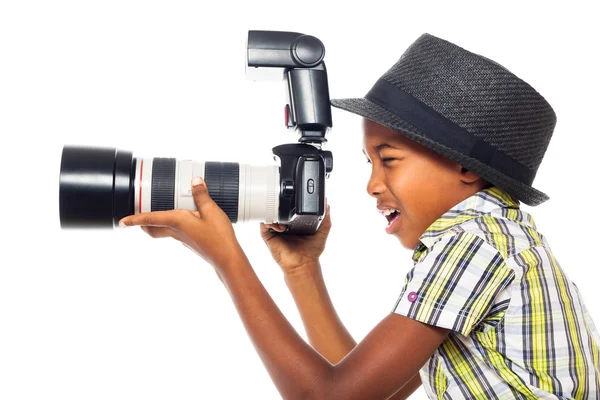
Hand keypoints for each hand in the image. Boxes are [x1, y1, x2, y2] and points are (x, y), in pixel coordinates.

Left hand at [119, 177, 243, 269]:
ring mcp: (183, 239)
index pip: (150, 219)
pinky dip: (172, 226)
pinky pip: (175, 233)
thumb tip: (195, 181)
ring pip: (163, 231)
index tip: (121, 221)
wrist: (227, 259)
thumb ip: (201, 196)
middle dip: (142, 223)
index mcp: (176, 222)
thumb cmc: (218, 237)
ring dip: (156, 224)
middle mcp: (176, 232)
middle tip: (137, 216)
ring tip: (157, 213)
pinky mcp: (191, 242)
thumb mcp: (211, 211)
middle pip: (152, 228)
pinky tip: (184, 220)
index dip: (134, 219)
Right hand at [260, 203, 331, 276]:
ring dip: (274, 211)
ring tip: (284, 216)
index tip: (294, 196)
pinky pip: (264, 224)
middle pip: (276, 208)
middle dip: (280, 204)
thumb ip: (325, 217)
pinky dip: (270, 222)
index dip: (290, 200)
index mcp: (293, 222)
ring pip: (268, 213)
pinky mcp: (268, 236)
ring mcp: (274, 230)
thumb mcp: (323, 230)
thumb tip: (326, 202)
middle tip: (286, 203)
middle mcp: (283, 224)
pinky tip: (281, 227)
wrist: (303, 264)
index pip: (289, 206)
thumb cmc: (311, 251)